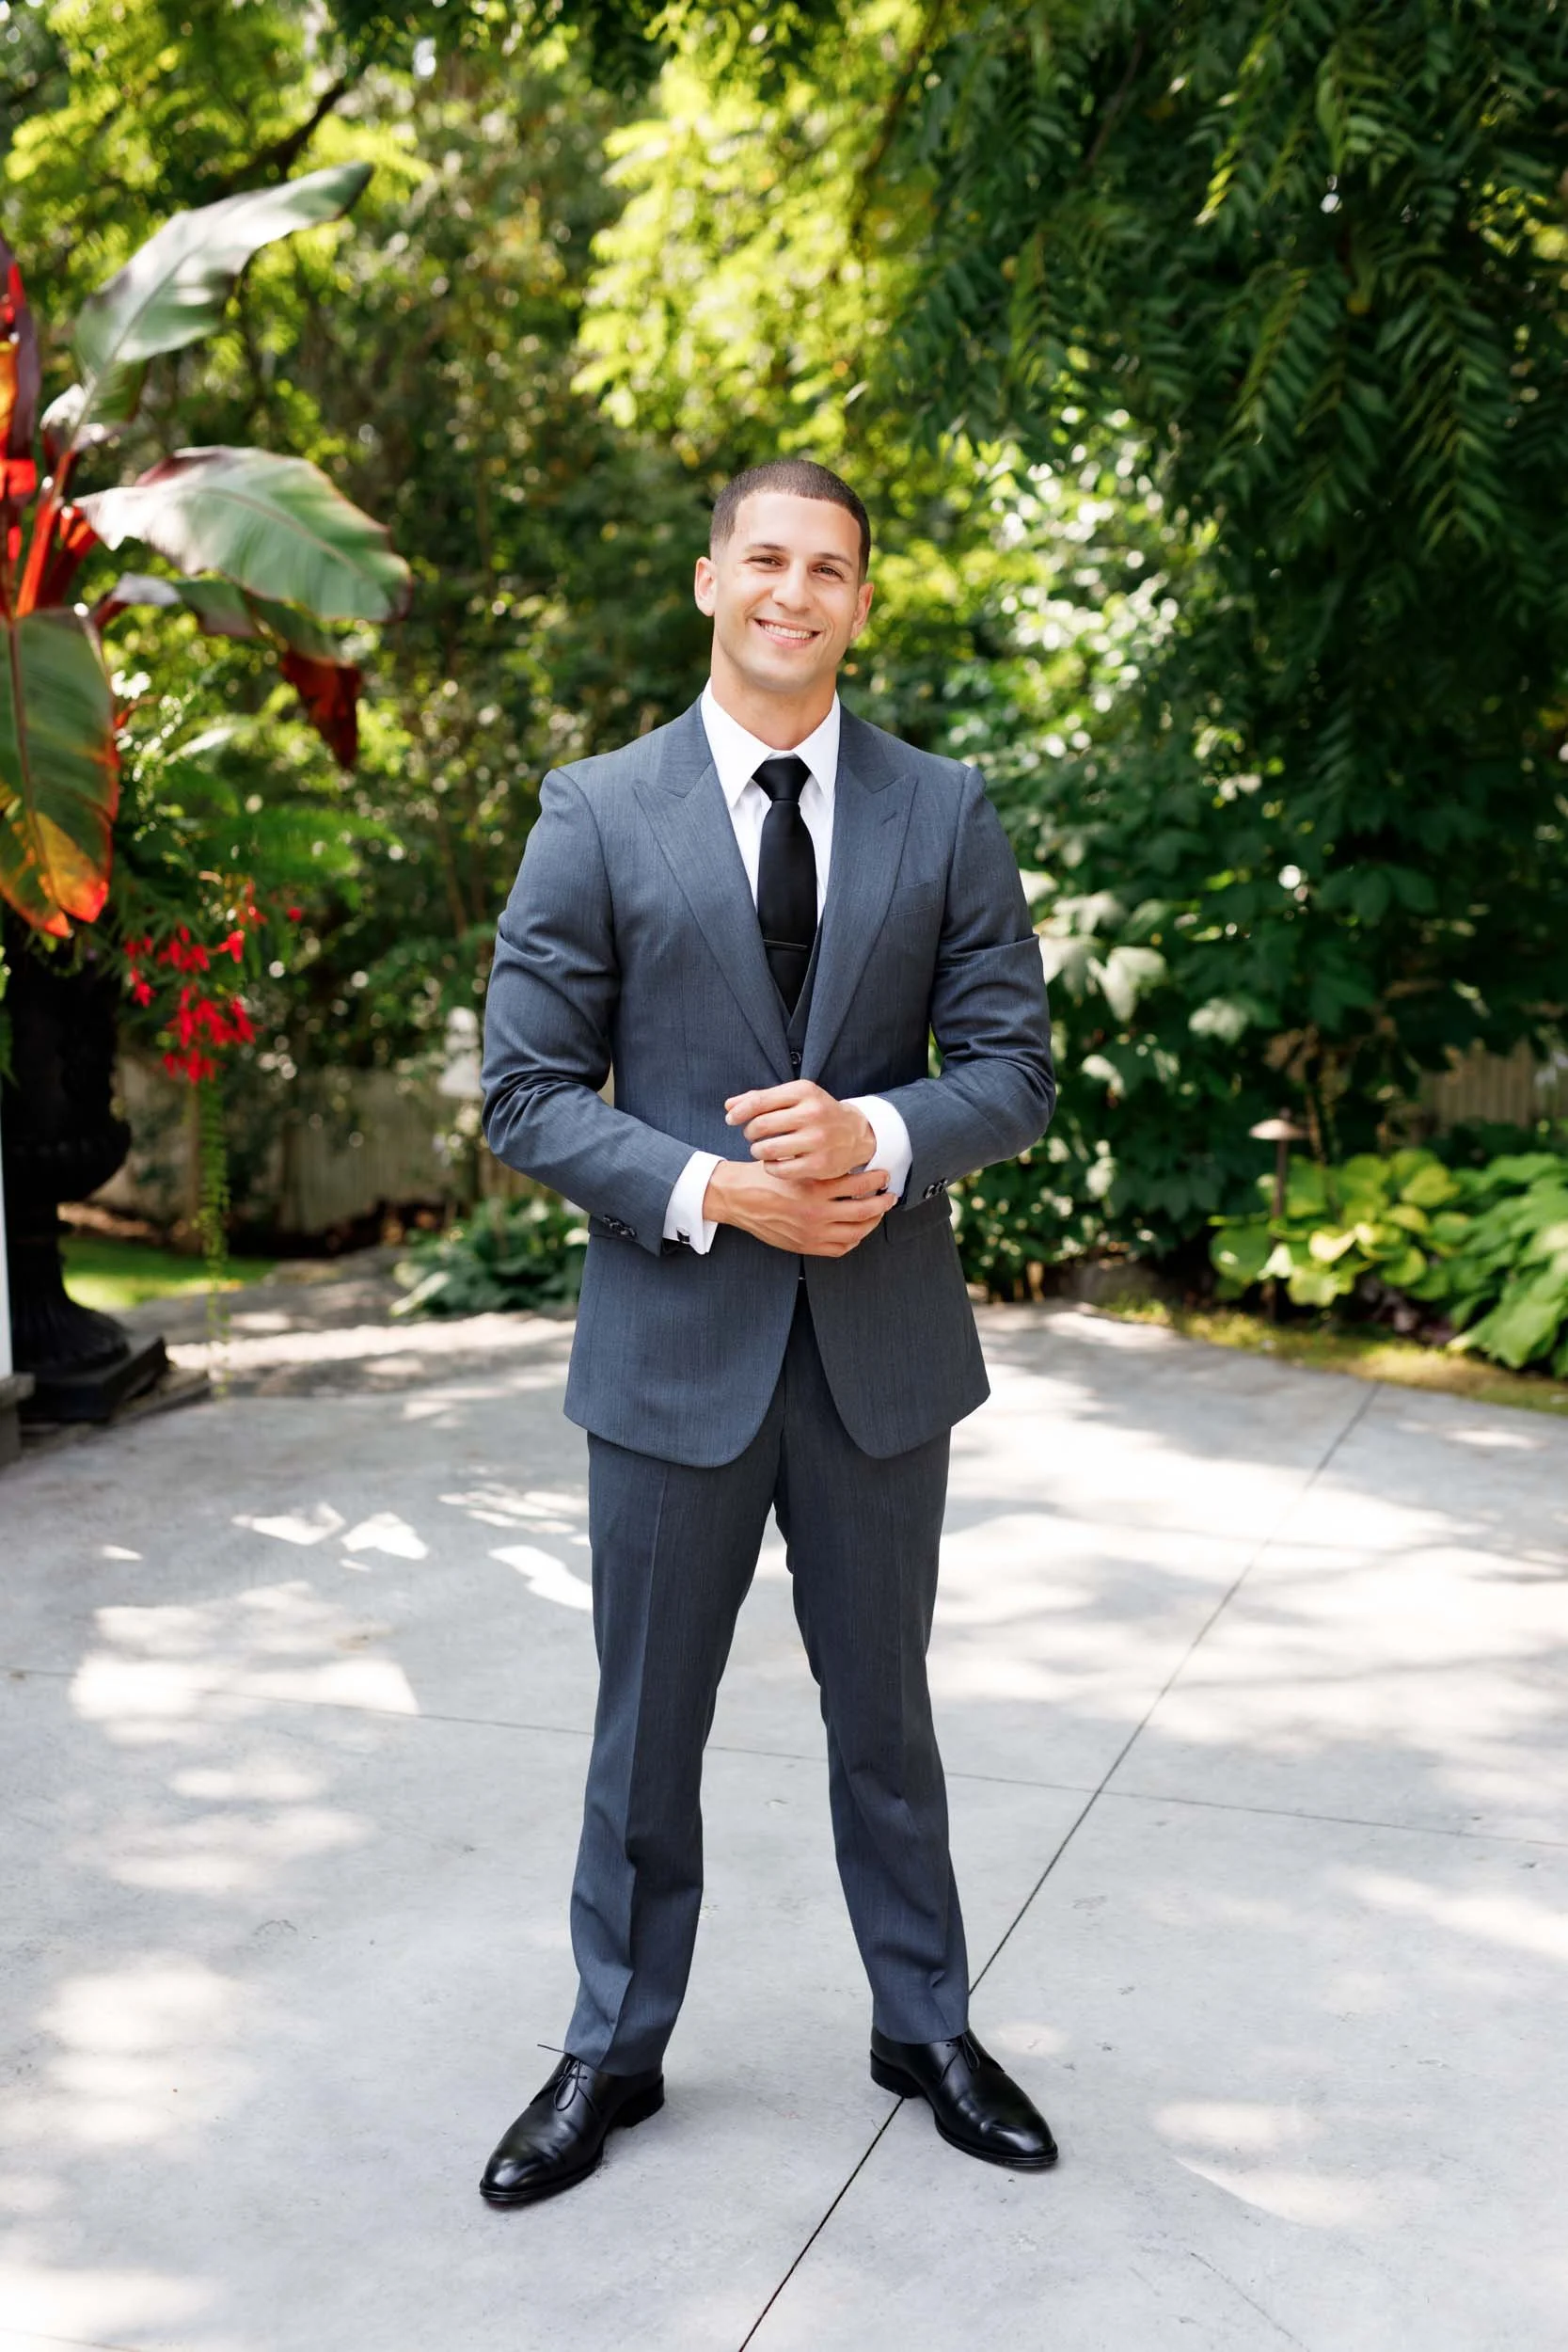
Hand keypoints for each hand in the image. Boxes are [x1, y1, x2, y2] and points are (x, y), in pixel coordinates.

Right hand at [703, 1159, 894, 1256]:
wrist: (737, 1198)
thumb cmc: (763, 1177)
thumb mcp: (793, 1163)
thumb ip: (819, 1167)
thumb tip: (852, 1165)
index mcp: (813, 1187)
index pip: (858, 1183)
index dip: (876, 1179)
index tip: (883, 1175)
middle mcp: (815, 1212)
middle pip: (864, 1210)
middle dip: (883, 1203)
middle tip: (889, 1195)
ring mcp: (811, 1232)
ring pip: (856, 1232)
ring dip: (872, 1222)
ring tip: (878, 1213)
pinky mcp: (805, 1245)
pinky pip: (839, 1248)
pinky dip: (853, 1240)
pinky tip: (857, 1230)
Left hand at [724, 1080, 874, 1182]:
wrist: (856, 1134)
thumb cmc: (817, 1113)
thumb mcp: (794, 1097)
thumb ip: (761, 1099)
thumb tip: (729, 1106)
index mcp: (804, 1092)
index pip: (759, 1101)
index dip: (739, 1112)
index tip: (731, 1119)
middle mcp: (812, 1114)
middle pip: (760, 1125)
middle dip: (749, 1132)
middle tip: (752, 1135)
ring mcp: (818, 1140)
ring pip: (767, 1148)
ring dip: (757, 1150)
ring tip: (761, 1149)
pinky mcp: (820, 1164)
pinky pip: (780, 1169)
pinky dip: (769, 1166)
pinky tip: (772, 1162)